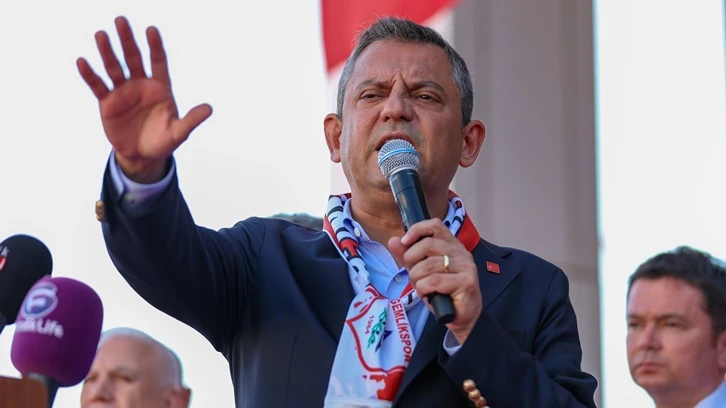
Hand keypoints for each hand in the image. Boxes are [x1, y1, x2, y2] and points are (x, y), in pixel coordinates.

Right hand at [77, 16, 211, 182]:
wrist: (142, 156)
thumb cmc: (163, 141)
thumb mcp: (179, 132)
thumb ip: (191, 120)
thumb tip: (209, 109)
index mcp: (160, 88)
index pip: (158, 62)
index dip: (155, 46)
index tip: (151, 30)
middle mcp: (141, 85)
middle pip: (134, 58)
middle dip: (128, 40)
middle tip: (121, 21)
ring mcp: (123, 92)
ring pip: (114, 67)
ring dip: (107, 52)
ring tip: (101, 35)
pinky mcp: (108, 102)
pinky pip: (98, 85)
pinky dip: (90, 75)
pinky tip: (82, 61)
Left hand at [388, 219, 481, 344]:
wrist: (462, 317)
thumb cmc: (442, 292)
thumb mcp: (421, 272)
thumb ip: (408, 256)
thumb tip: (393, 240)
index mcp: (452, 245)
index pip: (435, 225)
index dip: (416, 230)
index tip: (404, 242)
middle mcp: (461, 252)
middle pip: (427, 244)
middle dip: (411, 261)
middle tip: (414, 275)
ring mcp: (466, 267)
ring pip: (428, 265)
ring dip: (417, 279)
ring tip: (422, 288)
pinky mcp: (467, 282)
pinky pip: (434, 281)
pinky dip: (424, 289)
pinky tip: (429, 295)